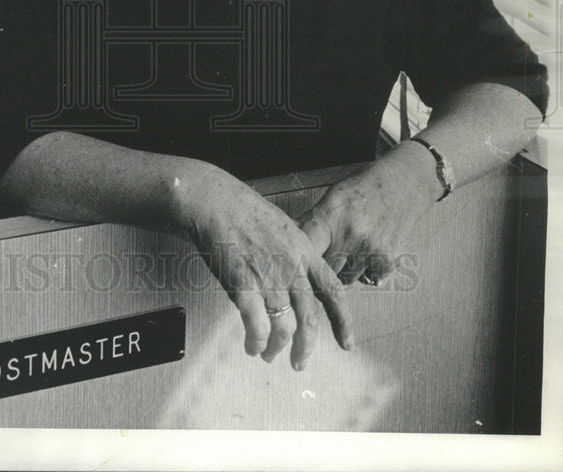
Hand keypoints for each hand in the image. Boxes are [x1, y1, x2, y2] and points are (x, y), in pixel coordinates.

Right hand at [179, 166, 353, 368]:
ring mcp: (268, 277)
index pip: (334, 292)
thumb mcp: (283, 228)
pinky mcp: (243, 285)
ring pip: (284, 328)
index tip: (347, 344)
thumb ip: (295, 255)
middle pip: (310, 319)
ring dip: (276, 349)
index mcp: (305, 251)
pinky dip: (256, 342)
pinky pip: (256, 326)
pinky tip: (252, 345)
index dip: (344, 322)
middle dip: (306, 348)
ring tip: (268, 353)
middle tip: (300, 361)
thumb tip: (298, 280)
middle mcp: (291, 267)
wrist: (215, 201)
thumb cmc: (244, 211)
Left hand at [298, 145, 436, 285]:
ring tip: (349, 251)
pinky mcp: (388, 260)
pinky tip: (369, 252)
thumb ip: (312, 220)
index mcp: (329, 215)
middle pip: (323, 270)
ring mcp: (369, 250)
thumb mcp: (334, 195)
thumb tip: (288, 238)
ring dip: (344, 271)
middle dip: (321, 268)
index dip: (297, 262)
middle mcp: (349, 235)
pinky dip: (368, 271)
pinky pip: (369, 279)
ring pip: (345, 279)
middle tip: (324, 260)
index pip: (304, 249)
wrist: (405, 182)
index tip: (294, 267)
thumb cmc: (366, 186)